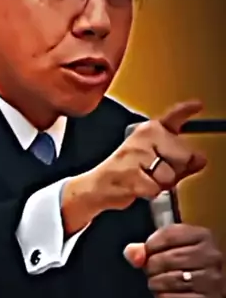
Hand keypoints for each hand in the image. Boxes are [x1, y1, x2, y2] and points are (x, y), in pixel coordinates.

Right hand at [61, 100, 207, 231]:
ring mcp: (136, 155)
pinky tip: (137, 187)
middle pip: (183, 155)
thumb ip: (182, 161)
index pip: (173, 117)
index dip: (186, 110)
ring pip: (170, 174)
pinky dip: (149, 193)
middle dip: (175, 170)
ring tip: (145, 179)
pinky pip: (156, 189)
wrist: (97, 187)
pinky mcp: (131, 174)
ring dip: (161, 184)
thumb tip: (201, 159)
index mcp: (149, 131)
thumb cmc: (127, 172)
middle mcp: (143, 137)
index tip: (197, 104)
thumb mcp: (157, 163)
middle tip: (155, 171)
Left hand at [124, 224, 224, 297]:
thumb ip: (147, 248)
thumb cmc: (185, 265)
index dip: (150, 246)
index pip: (169, 235)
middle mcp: (212, 256)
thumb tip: (133, 254)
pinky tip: (163, 295)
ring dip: (156, 283)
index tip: (145, 254)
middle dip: (152, 267)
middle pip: (169, 258)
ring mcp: (213, 280)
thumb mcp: (169, 249)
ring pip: (173, 280)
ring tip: (155, 283)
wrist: (207, 292)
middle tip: (150, 272)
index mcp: (202, 236)